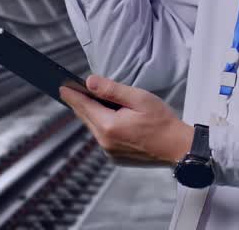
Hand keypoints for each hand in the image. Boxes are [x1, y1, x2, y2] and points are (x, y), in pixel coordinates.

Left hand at [60, 75, 193, 166]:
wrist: (177, 147)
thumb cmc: (162, 121)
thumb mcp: (138, 98)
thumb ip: (111, 90)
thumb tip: (89, 82)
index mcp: (109, 126)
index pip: (83, 106)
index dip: (72, 95)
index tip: (62, 87)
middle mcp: (105, 141)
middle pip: (86, 117)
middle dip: (80, 103)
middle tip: (72, 90)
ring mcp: (109, 151)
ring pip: (94, 127)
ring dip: (93, 114)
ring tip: (92, 101)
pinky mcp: (115, 157)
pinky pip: (102, 137)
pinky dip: (102, 126)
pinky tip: (110, 118)